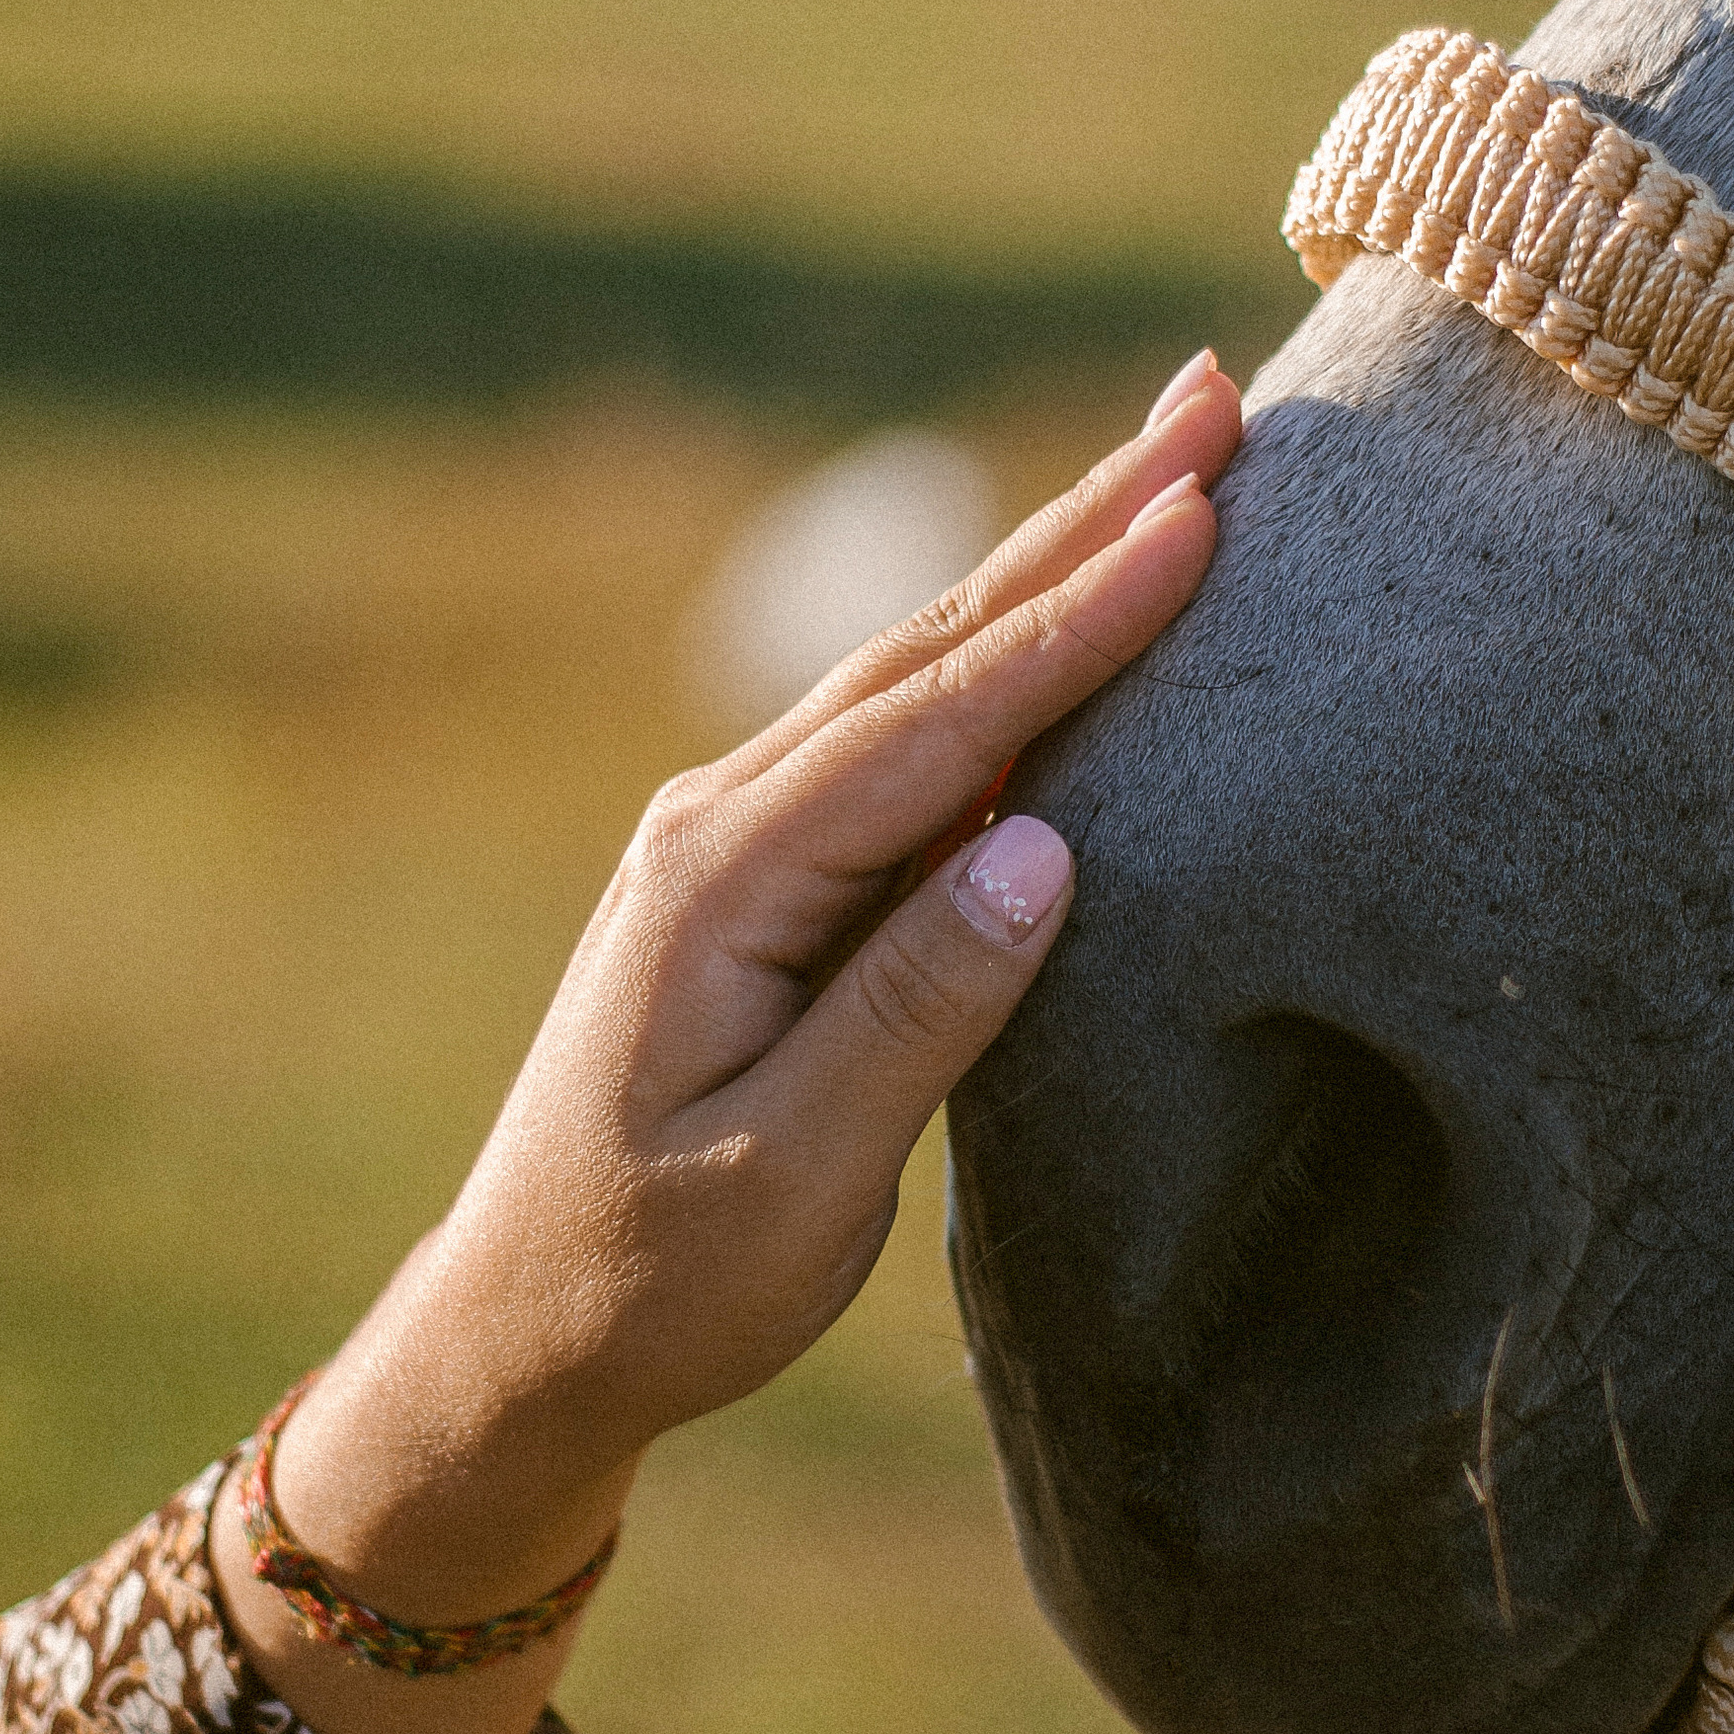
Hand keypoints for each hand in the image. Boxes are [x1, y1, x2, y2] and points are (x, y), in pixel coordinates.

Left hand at [211, 351, 1241, 1733]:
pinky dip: (1004, 657)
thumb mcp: (790, 1178)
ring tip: (1170, 466)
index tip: (1202, 512)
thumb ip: (913, 1013)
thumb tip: (1041, 847)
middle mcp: (730, 820)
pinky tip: (1067, 615)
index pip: (942, 721)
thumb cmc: (658, 1278)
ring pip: (922, 672)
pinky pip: (908, 736)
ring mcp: (745, 837)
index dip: (1080, 615)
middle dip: (1082, 522)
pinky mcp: (773, 876)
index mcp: (731, 878)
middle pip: (934, 645)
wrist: (521, 1332)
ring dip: (1049, 566)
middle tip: (1212, 401)